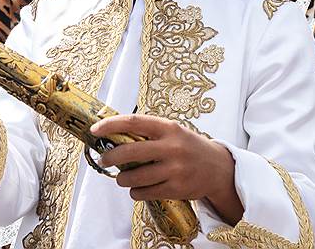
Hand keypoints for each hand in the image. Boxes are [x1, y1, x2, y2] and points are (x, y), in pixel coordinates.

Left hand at [91, 114, 242, 224]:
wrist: (218, 168)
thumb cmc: (188, 146)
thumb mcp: (173, 131)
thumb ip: (149, 132)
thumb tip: (113, 134)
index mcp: (168, 128)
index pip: (134, 122)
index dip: (111, 125)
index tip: (95, 130)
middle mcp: (172, 147)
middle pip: (130, 152)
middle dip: (110, 157)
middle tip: (104, 159)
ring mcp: (175, 169)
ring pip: (136, 177)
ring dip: (122, 179)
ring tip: (121, 178)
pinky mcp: (177, 188)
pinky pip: (146, 192)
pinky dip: (136, 192)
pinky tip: (136, 189)